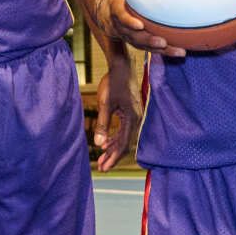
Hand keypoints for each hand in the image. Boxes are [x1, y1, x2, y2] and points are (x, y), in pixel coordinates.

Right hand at [84, 0, 185, 56]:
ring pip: (145, 45)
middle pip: (134, 36)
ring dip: (161, 50)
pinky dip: (167, 51)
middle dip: (147, 40)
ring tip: (177, 51)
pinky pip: (153, 48)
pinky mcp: (142, 41)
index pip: (120, 16)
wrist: (108, 12)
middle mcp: (123, 25)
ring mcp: (132, 35)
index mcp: (116, 9)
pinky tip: (183, 51)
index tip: (139, 23)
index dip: (128, 21)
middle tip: (161, 41)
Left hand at [92, 50, 136, 171]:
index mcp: (132, 119)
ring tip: (101, 158)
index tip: (103, 167)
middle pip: (125, 143)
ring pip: (124, 138)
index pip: (123, 144)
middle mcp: (136, 119)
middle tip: (101, 167)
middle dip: (112, 156)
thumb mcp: (105, 103)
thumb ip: (103, 124)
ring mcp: (135, 116)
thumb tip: (99, 144)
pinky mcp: (131, 112)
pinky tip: (106, 143)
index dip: (113, 158)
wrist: (122, 67)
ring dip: (113, 148)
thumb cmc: (113, 83)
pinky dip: (115, 138)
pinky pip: (124, 130)